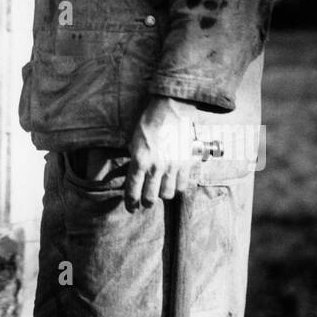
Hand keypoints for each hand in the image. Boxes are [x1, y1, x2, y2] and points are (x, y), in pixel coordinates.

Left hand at [124, 96, 198, 212]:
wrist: (170, 108)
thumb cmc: (148, 123)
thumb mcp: (133, 141)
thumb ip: (135, 161)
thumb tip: (135, 177)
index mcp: (140, 160)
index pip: (133, 190)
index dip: (131, 203)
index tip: (131, 208)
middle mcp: (156, 167)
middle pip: (151, 198)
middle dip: (146, 203)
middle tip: (145, 202)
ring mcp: (172, 166)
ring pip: (167, 194)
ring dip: (162, 194)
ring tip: (159, 189)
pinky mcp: (186, 164)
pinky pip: (182, 186)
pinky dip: (177, 187)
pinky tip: (173, 182)